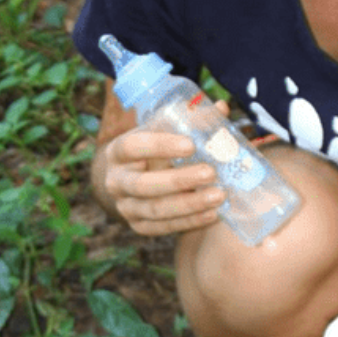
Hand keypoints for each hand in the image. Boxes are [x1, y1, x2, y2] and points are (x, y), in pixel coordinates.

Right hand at [100, 102, 229, 236]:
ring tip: (218, 196)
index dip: (160, 145)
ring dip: (189, 205)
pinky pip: (163, 228)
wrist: (134, 179)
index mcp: (118, 151)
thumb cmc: (155, 149)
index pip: (132, 146)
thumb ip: (190, 120)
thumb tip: (221, 108)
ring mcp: (126, 207)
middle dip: (178, 180)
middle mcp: (116, 181)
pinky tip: (212, 214)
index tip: (190, 145)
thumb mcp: (164, 131)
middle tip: (210, 173)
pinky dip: (189, 222)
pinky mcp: (138, 226)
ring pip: (155, 210)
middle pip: (144, 184)